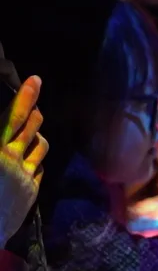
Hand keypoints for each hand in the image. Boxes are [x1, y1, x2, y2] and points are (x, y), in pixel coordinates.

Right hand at [0, 76, 47, 244]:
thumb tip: (4, 132)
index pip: (13, 117)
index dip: (26, 97)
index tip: (35, 79)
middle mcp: (12, 160)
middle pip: (32, 127)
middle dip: (34, 110)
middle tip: (33, 100)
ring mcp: (25, 176)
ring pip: (41, 146)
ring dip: (36, 134)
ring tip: (29, 128)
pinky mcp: (32, 191)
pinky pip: (39, 167)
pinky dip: (35, 159)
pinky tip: (27, 158)